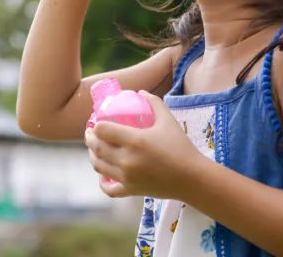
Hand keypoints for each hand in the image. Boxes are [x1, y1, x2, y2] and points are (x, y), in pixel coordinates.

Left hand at [83, 91, 202, 199]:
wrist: (192, 178)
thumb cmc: (181, 147)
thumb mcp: (168, 120)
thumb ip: (154, 103)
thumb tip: (140, 92)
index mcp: (134, 140)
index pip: (103, 130)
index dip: (97, 125)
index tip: (96, 121)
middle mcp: (127, 160)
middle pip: (97, 147)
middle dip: (89, 139)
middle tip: (90, 133)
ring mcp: (127, 177)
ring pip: (99, 166)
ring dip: (92, 156)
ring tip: (94, 150)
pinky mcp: (131, 190)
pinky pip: (109, 188)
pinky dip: (102, 181)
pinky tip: (103, 174)